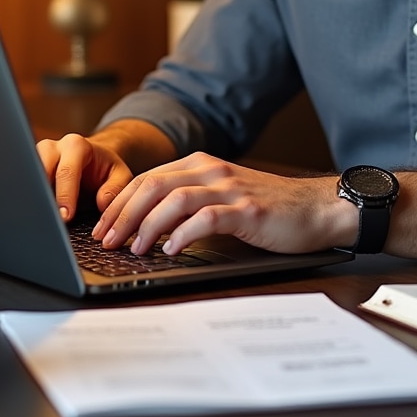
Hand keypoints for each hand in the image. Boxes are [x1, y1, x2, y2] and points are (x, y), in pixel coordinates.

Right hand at [35, 132, 134, 221]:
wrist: (93, 160)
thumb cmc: (105, 170)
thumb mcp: (120, 175)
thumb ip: (116, 188)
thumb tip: (102, 203)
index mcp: (76, 145)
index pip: (66, 171)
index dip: (65, 195)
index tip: (65, 217)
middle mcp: (52, 148)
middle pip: (40, 169)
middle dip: (43, 196)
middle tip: (49, 221)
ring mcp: (36, 157)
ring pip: (25, 175)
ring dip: (30, 197)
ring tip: (37, 219)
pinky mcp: (27, 169)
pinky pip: (22, 184)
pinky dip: (26, 199)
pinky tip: (31, 215)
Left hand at [91, 152, 356, 255]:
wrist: (315, 209)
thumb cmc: (269, 209)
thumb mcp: (223, 198)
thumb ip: (190, 204)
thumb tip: (146, 227)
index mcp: (202, 165)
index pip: (148, 179)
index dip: (119, 203)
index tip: (101, 228)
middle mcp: (212, 171)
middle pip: (154, 185)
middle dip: (123, 214)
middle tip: (106, 241)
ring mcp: (230, 189)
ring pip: (174, 199)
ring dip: (147, 225)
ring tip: (134, 249)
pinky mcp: (247, 211)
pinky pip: (206, 218)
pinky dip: (183, 234)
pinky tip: (172, 251)